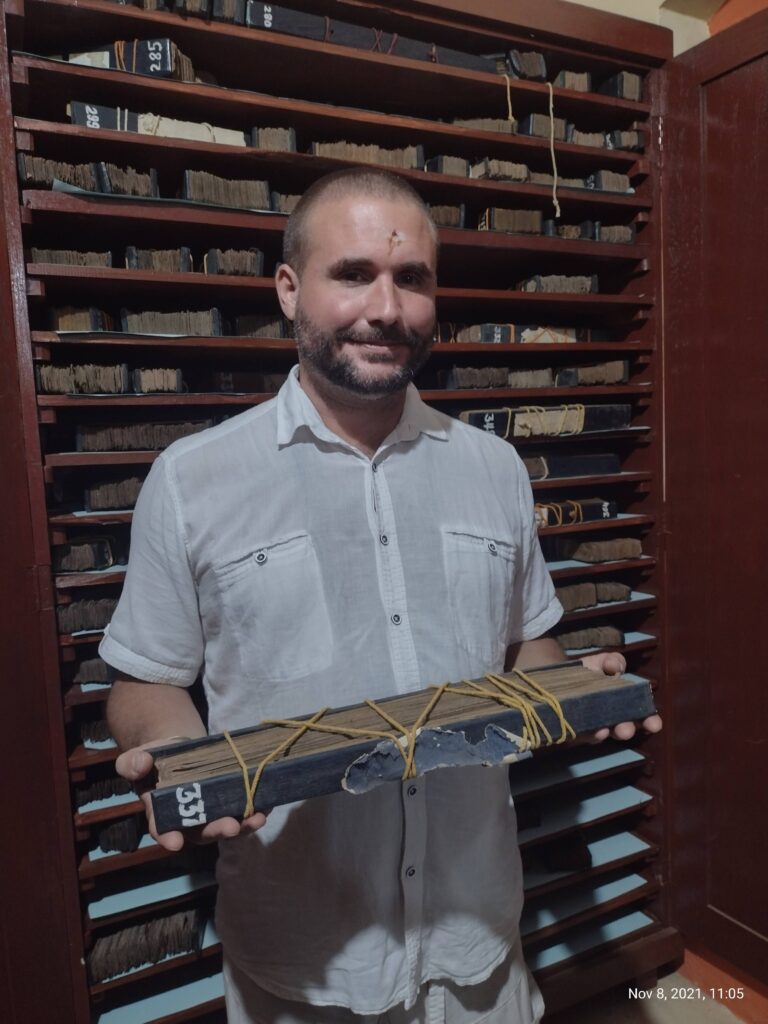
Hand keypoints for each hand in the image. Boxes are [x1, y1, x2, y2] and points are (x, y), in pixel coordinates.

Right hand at [115, 743, 266, 851]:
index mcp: (161, 812)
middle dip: (217, 830)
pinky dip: (255, 810)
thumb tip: (139, 764)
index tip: (175, 843)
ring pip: (225, 826)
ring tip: (257, 819)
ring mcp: (210, 813)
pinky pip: (242, 812)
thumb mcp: (140, 756)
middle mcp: (187, 819)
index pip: (162, 829)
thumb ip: (132, 762)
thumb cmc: (155, 758)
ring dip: (243, 825)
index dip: (168, 837)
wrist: (178, 748)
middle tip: (230, 827)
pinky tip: (267, 805)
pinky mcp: (227, 803)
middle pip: (201, 832)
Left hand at [579, 651, 662, 742]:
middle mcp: (613, 719)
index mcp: (626, 705)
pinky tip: (588, 727)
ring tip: (605, 730)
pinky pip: (580, 733)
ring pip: (602, 734)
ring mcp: (594, 726)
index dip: (650, 721)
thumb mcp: (603, 661)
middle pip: (623, 729)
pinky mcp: (575, 729)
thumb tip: (615, 666)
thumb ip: (613, 660)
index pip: (642, 716)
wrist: (559, 676)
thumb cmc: (590, 671)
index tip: (655, 725)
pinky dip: (585, 731)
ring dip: (604, 733)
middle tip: (626, 730)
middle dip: (626, 730)